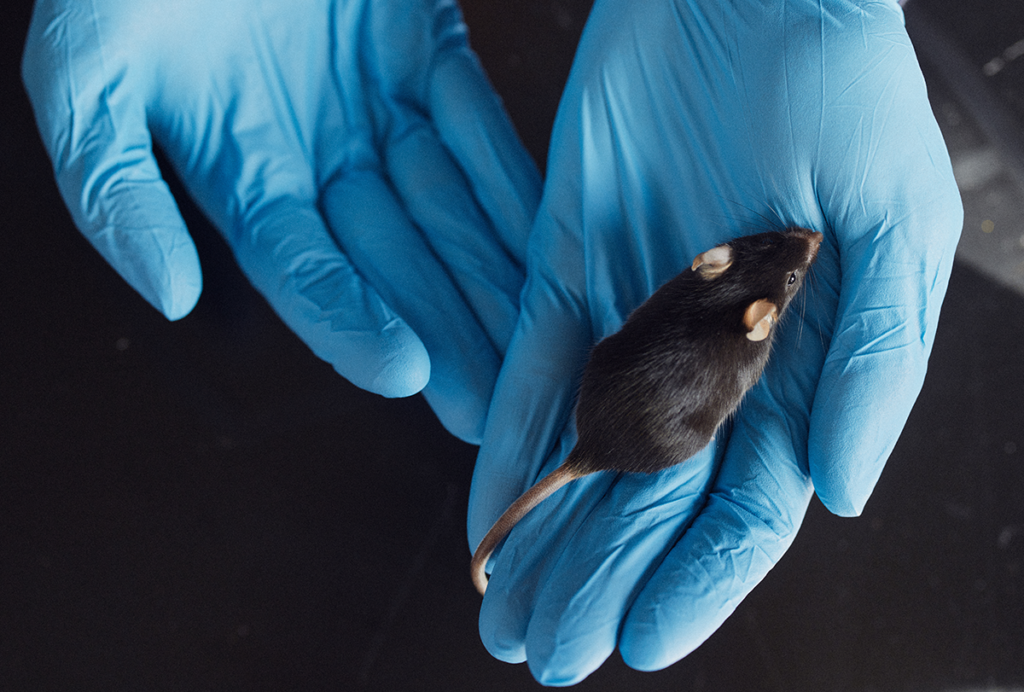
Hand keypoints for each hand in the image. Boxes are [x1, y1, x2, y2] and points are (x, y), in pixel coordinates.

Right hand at [22, 0, 539, 443]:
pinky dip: (513, 184)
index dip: (350, 320)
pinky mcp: (426, 51)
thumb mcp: (87, 70)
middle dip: (450, 332)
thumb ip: (114, 188)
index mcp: (244, 177)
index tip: (404, 371)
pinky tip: (552, 241)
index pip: (305, 269)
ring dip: (496, 277)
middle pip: (396, 262)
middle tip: (499, 403)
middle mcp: (320, 159)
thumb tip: (172, 298)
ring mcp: (378, 108)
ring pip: (450, 210)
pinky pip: (479, 129)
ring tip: (542, 342)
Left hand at [468, 0, 961, 682]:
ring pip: (587, 451)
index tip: (640, 643)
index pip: (744, 502)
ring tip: (507, 617)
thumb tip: (843, 496)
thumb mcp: (896, 225)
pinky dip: (509, 438)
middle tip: (549, 658)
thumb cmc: (842, 90)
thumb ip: (874, 365)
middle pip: (653, 497)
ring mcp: (633, 316)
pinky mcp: (569, 263)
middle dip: (602, 580)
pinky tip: (489, 509)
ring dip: (549, 535)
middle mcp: (710, 357)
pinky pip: (532, 367)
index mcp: (796, 364)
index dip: (695, 579)